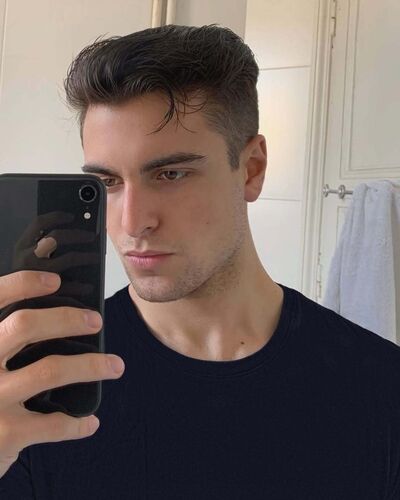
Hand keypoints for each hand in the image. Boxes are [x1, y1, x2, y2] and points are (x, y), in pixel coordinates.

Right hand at [0, 270, 124, 478]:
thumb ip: (8, 343)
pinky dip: (76, 422)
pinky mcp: (5, 433)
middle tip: (95, 321)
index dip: (23, 284)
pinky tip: (90, 422)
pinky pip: (52, 423)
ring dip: (90, 365)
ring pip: (49, 370)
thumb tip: (54, 320)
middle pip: (25, 325)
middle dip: (67, 318)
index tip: (55, 281)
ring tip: (115, 366)